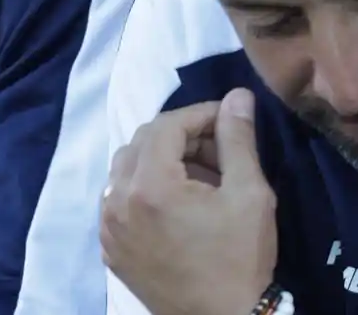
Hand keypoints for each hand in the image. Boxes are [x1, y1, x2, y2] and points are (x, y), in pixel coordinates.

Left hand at [102, 89, 276, 314]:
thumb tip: (236, 96)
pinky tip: (177, 206)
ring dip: (160, 162)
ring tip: (201, 180)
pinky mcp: (108, 246)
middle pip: (142, 143)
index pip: (165, 125)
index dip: (199, 115)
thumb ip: (238, 140)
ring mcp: (107, 225)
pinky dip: (144, 190)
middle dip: (180, 138)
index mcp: (148, 184)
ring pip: (126, 169)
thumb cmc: (240, 260)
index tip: (227, 119)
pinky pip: (119, 200)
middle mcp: (116, 199)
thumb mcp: (250, 195)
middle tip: (218, 153)